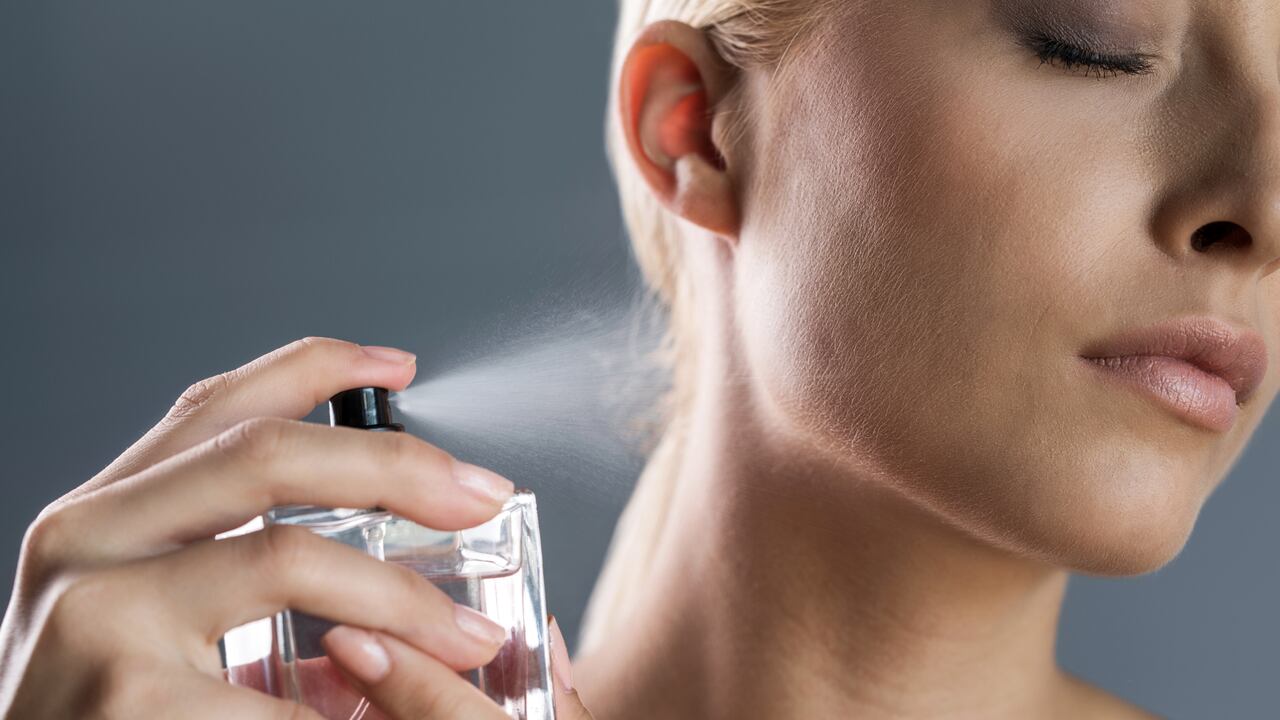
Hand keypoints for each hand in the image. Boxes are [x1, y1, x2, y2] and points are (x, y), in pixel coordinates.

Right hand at [0, 337, 590, 717]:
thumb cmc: (93, 708)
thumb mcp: (136, 608)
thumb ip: (222, 555)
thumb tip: (373, 536)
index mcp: (104, 512)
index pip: (217, 407)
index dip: (316, 368)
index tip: (397, 364)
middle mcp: (87, 541)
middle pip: (265, 455)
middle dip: (394, 465)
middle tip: (481, 496)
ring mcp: (98, 619)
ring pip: (286, 558)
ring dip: (402, 598)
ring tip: (466, 638)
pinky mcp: (129, 704)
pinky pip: (286, 690)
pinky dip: (350, 704)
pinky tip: (382, 717)